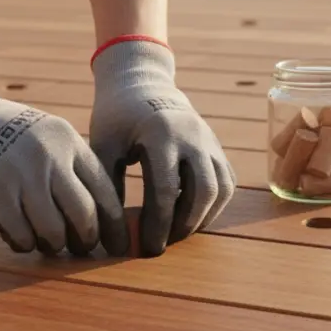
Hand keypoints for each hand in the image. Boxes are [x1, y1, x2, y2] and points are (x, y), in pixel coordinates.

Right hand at [0, 61, 127, 255]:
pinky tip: (21, 240)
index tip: (117, 247)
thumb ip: (70, 166)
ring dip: (53, 245)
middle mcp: (51, 155)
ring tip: (48, 244)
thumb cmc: (4, 134)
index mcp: (69, 141)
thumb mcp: (46, 136)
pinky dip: (24, 244)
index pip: (104, 191)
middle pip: (84, 216)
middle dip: (86, 241)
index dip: (114, 226)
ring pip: (53, 231)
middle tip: (81, 250)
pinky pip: (20, 234)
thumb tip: (98, 217)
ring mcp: (22, 172)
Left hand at [89, 36, 236, 256]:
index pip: (164, 190)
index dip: (157, 224)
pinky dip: (214, 205)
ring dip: (202, 217)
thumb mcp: (103, 146)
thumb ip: (109, 186)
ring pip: (221, 189)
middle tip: (164, 244)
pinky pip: (226, 181)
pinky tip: (191, 217)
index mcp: (161, 134)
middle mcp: (193, 136)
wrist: (141, 83)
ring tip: (177, 233)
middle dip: (184, 225)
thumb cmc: (116, 118)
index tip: (146, 247)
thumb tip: (114, 233)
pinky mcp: (217, 146)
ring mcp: (209, 140)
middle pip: (202, 192)